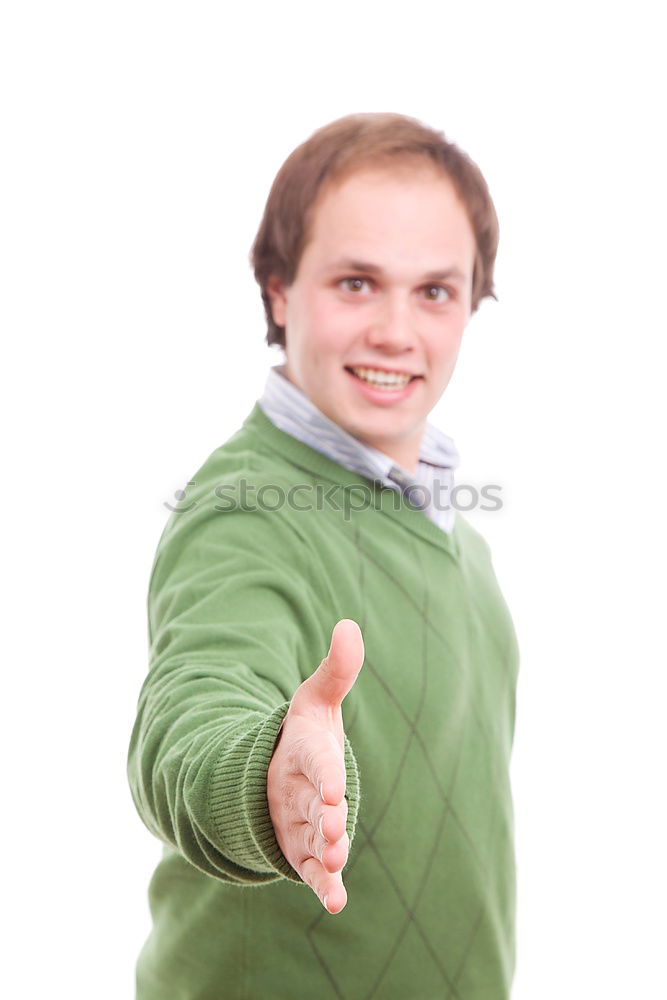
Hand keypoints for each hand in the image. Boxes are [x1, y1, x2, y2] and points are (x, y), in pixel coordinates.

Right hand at [267, 618, 363, 914]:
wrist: (270, 773)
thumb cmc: (303, 734)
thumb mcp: (316, 699)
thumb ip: (337, 669)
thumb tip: (349, 623)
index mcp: (305, 753)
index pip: (317, 764)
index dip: (325, 777)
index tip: (335, 790)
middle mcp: (297, 790)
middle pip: (311, 806)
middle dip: (322, 818)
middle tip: (335, 831)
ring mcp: (297, 821)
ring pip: (309, 839)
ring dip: (322, 853)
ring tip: (336, 864)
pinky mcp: (302, 848)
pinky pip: (311, 869)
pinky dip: (322, 886)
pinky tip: (336, 903)